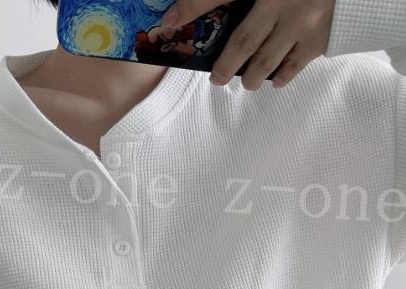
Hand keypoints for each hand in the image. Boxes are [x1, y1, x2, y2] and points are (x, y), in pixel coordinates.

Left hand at [160, 0, 335, 89]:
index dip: (191, 8)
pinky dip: (281, 76)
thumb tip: (186, 10)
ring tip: (247, 81)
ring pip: (267, 62)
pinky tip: (274, 78)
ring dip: (252, 76)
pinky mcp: (321, 40)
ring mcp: (304, 25)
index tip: (167, 24)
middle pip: (244, 43)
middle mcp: (285, 5)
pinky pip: (293, 67)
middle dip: (225, 65)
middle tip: (217, 79)